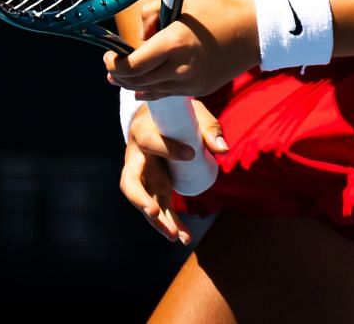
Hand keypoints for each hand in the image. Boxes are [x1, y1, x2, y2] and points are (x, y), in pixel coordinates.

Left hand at [104, 0, 257, 101]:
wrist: (254, 31)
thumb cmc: (216, 10)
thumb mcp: (180, 2)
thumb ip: (150, 16)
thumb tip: (139, 39)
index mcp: (173, 43)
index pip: (131, 66)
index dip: (113, 64)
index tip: (109, 55)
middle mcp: (180, 68)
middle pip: (136, 82)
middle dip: (119, 75)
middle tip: (111, 65)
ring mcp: (191, 83)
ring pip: (150, 91)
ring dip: (133, 84)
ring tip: (121, 76)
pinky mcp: (200, 90)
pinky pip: (168, 94)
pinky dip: (151, 91)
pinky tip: (142, 88)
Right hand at [120, 97, 225, 245]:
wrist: (158, 119)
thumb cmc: (176, 116)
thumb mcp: (192, 115)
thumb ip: (208, 129)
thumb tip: (223, 150)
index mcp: (143, 133)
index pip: (151, 143)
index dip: (168, 148)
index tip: (191, 154)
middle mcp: (137, 158)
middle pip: (130, 182)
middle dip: (140, 199)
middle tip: (154, 211)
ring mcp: (144, 177)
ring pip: (143, 203)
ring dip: (157, 221)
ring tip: (174, 235)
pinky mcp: (154, 189)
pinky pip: (159, 210)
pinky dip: (170, 225)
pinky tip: (183, 238)